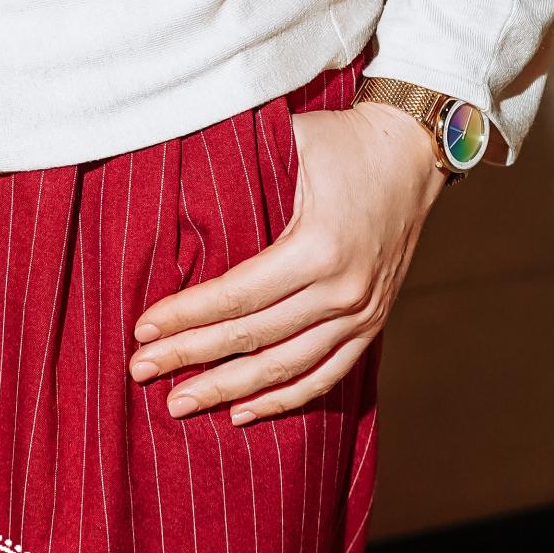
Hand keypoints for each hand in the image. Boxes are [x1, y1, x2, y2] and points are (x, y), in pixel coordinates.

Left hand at [128, 100, 447, 424]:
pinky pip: (326, 376)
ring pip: (286, 368)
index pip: (237, 295)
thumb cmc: (343, 140)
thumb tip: (176, 179)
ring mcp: (363, 314)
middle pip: (253, 338)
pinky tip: (241, 413)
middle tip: (140, 371)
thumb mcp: (292, 140)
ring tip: (178, 402)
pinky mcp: (372, 323)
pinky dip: (284, 399)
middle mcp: (343, 290)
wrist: (413, 152)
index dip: (186, 316)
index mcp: (318, 247)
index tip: (142, 330)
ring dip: (229, 390)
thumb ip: (241, 163)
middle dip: (191, 358)